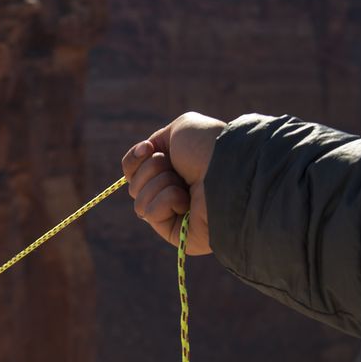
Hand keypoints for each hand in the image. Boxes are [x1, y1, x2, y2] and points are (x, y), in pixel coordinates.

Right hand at [120, 111, 223, 254]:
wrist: (227, 171)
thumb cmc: (208, 147)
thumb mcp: (180, 129)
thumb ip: (157, 141)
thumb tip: (145, 156)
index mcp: (174, 168)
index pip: (134, 169)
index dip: (134, 159)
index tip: (147, 149)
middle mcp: (173, 189)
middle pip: (134, 183)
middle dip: (151, 169)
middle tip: (176, 167)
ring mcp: (174, 212)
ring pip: (138, 199)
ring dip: (159, 184)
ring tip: (186, 186)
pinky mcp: (174, 232)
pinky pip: (149, 213)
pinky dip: (165, 201)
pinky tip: (187, 202)